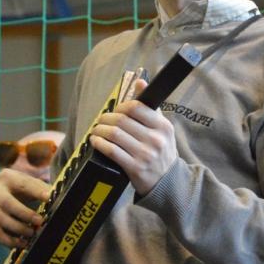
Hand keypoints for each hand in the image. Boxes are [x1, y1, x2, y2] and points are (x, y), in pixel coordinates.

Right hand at [0, 168, 50, 247]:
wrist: (2, 189)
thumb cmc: (20, 187)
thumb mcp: (30, 183)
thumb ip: (42, 190)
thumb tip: (55, 199)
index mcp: (8, 177)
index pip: (23, 184)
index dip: (37, 192)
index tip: (49, 198)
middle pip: (7, 203)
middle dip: (25, 214)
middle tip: (40, 221)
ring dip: (17, 229)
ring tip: (32, 234)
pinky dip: (9, 241)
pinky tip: (22, 243)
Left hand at [89, 79, 176, 195]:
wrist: (168, 181)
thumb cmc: (162, 151)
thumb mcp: (163, 128)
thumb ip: (151, 107)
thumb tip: (140, 81)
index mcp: (163, 126)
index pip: (137, 107)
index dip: (121, 106)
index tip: (116, 110)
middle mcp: (155, 139)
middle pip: (122, 120)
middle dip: (106, 118)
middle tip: (102, 120)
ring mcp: (145, 154)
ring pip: (114, 134)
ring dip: (100, 130)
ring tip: (96, 130)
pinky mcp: (134, 168)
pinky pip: (111, 151)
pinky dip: (99, 143)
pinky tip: (95, 140)